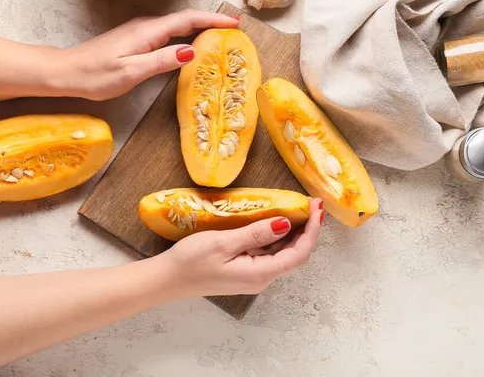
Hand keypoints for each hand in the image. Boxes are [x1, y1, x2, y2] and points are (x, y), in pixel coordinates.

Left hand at [60, 9, 238, 99]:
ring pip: (178, 27)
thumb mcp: (131, 71)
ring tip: (221, 37)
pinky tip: (193, 46)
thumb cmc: (96, 75)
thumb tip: (191, 51)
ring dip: (200, 29)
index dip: (212, 21)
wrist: (68, 72)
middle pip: (185, 20)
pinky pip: (169, 34)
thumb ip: (161, 60)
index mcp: (148, 32)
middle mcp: (147, 27)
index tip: (234, 23)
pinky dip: (186, 36)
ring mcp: (142, 33)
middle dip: (211, 22)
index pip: (187, 20)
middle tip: (234, 31)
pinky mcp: (138, 40)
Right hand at [161, 198, 323, 296]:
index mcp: (260, 274)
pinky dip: (278, 235)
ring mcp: (253, 274)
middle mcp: (261, 277)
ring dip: (295, 231)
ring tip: (301, 208)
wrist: (166, 279)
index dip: (312, 232)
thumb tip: (286, 223)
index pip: (298, 254)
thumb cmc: (190, 261)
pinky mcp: (245, 269)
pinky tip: (278, 219)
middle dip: (308, 229)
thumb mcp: (224, 243)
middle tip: (313, 204)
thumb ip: (257, 233)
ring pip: (283, 252)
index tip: (317, 209)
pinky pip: (269, 252)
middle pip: (295, 254)